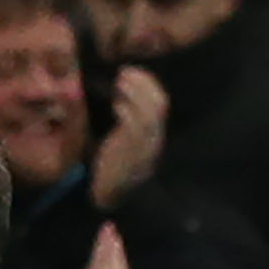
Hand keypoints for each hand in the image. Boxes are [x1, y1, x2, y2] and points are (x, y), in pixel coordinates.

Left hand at [91, 67, 167, 210]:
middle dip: (144, 83)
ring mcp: (145, 147)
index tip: (132, 71)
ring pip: (150, 112)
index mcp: (152, 135)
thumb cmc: (110, 166)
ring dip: (134, 93)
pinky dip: (126, 111)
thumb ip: (122, 120)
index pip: (160, 103)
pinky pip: (135, 128)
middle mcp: (154, 140)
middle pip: (160, 103)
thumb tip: (114, 94)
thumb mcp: (120, 140)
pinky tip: (116, 104)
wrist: (108, 197)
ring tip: (120, 82)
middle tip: (125, 71)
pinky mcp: (132, 154)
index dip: (148, 85)